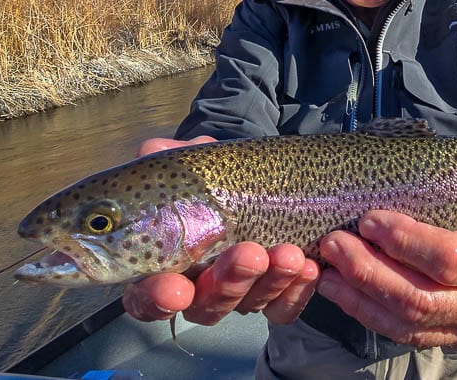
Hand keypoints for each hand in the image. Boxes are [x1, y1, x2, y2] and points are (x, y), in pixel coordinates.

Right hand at [123, 135, 320, 325]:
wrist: (262, 182)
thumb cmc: (213, 179)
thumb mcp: (191, 165)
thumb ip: (169, 159)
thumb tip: (154, 150)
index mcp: (162, 267)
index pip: (148, 297)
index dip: (158, 298)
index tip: (175, 289)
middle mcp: (199, 289)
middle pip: (206, 305)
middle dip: (228, 283)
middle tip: (249, 254)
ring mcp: (239, 295)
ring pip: (250, 304)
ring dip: (270, 282)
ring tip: (288, 254)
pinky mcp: (276, 295)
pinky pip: (285, 307)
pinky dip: (296, 291)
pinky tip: (308, 268)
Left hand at [315, 210, 456, 350]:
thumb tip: (393, 170)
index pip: (449, 259)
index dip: (404, 241)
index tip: (369, 219)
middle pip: (419, 298)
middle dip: (368, 271)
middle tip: (334, 243)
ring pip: (405, 323)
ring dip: (357, 296)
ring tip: (326, 270)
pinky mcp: (451, 345)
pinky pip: (402, 335)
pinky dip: (366, 313)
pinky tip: (341, 292)